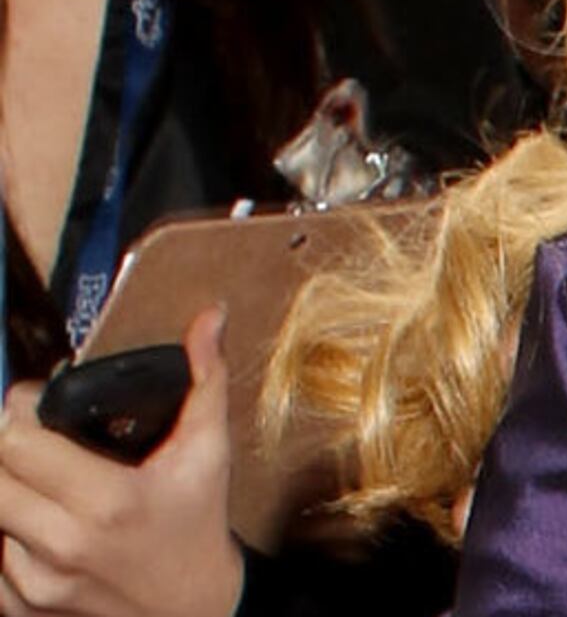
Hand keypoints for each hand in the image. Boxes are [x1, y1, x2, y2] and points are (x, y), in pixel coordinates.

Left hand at [0, 309, 243, 616]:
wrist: (194, 611)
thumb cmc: (197, 524)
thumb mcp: (208, 452)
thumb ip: (206, 379)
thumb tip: (211, 315)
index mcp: (109, 500)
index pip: (19, 441)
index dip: (20, 410)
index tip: (36, 401)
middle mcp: (64, 543)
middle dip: (7, 446)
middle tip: (31, 436)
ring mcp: (36, 582)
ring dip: (6, 490)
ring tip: (39, 481)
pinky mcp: (21, 608)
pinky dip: (4, 533)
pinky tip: (34, 522)